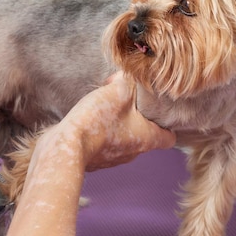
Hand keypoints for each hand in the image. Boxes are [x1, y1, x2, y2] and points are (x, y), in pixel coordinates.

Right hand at [29, 72, 175, 173]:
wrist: (65, 146)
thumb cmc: (97, 121)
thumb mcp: (118, 91)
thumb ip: (128, 81)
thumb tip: (128, 76)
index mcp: (147, 138)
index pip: (169, 138)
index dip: (167, 123)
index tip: (159, 110)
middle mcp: (134, 152)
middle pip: (144, 133)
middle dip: (137, 114)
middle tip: (124, 97)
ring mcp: (114, 158)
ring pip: (124, 136)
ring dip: (117, 121)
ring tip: (103, 103)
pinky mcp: (96, 159)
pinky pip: (104, 142)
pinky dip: (100, 130)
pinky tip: (89, 117)